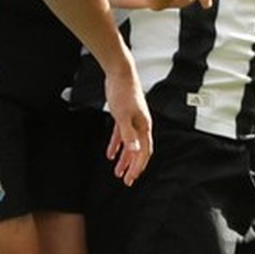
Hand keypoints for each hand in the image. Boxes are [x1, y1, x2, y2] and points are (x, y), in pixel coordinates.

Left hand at [104, 62, 152, 186]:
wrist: (119, 73)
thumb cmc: (123, 92)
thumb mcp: (123, 116)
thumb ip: (128, 134)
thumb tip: (133, 151)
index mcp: (144, 126)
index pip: (144, 152)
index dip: (138, 167)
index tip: (131, 179)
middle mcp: (141, 125)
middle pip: (139, 151)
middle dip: (133, 166)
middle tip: (128, 180)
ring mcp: (132, 120)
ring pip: (130, 144)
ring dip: (124, 158)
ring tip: (118, 172)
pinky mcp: (123, 115)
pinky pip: (121, 135)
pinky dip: (116, 145)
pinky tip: (111, 154)